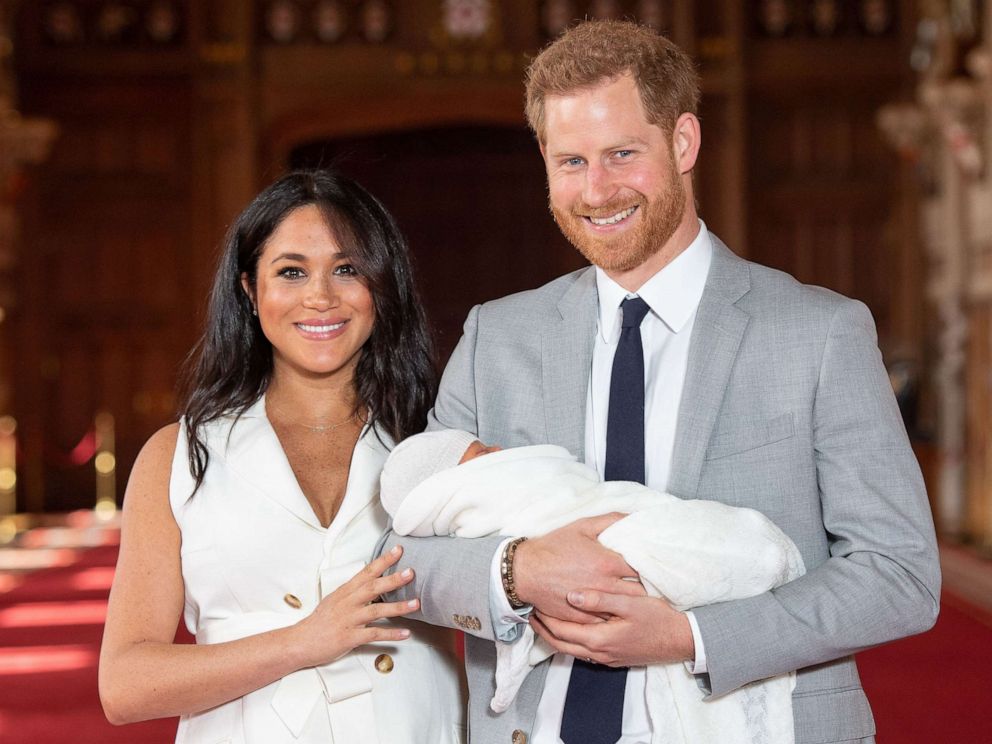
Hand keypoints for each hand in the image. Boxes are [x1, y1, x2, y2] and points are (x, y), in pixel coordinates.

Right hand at [292, 545, 418, 667]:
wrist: (300, 642)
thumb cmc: (319, 622)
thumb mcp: (334, 600)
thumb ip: (352, 591)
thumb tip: (370, 581)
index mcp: (345, 592)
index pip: (366, 572)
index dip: (383, 561)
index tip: (398, 551)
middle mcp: (348, 603)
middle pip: (373, 587)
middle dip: (393, 579)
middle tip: (411, 572)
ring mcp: (349, 620)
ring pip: (376, 610)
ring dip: (398, 607)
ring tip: (415, 604)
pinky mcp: (349, 637)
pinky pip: (374, 634)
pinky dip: (391, 634)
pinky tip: (405, 633)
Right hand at [513, 513, 645, 623]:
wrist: (525, 571)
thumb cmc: (553, 547)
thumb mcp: (582, 527)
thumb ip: (610, 520)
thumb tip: (633, 517)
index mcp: (608, 563)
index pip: (643, 569)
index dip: (652, 567)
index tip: (656, 566)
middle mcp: (605, 586)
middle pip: (639, 592)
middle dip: (648, 589)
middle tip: (655, 585)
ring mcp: (595, 605)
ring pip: (625, 609)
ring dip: (634, 605)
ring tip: (642, 601)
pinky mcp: (584, 618)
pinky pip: (608, 621)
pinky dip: (615, 617)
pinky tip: (620, 613)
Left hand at [531, 590, 694, 666]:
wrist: (680, 641)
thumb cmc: (658, 619)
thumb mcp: (630, 603)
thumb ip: (600, 599)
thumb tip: (572, 596)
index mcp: (599, 639)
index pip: (561, 631)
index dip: (544, 618)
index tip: (534, 603)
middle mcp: (599, 653)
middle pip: (560, 644)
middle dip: (543, 629)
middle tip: (531, 612)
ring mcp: (606, 658)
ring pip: (570, 650)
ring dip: (555, 636)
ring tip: (545, 619)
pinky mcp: (613, 658)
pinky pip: (583, 651)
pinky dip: (570, 640)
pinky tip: (570, 628)